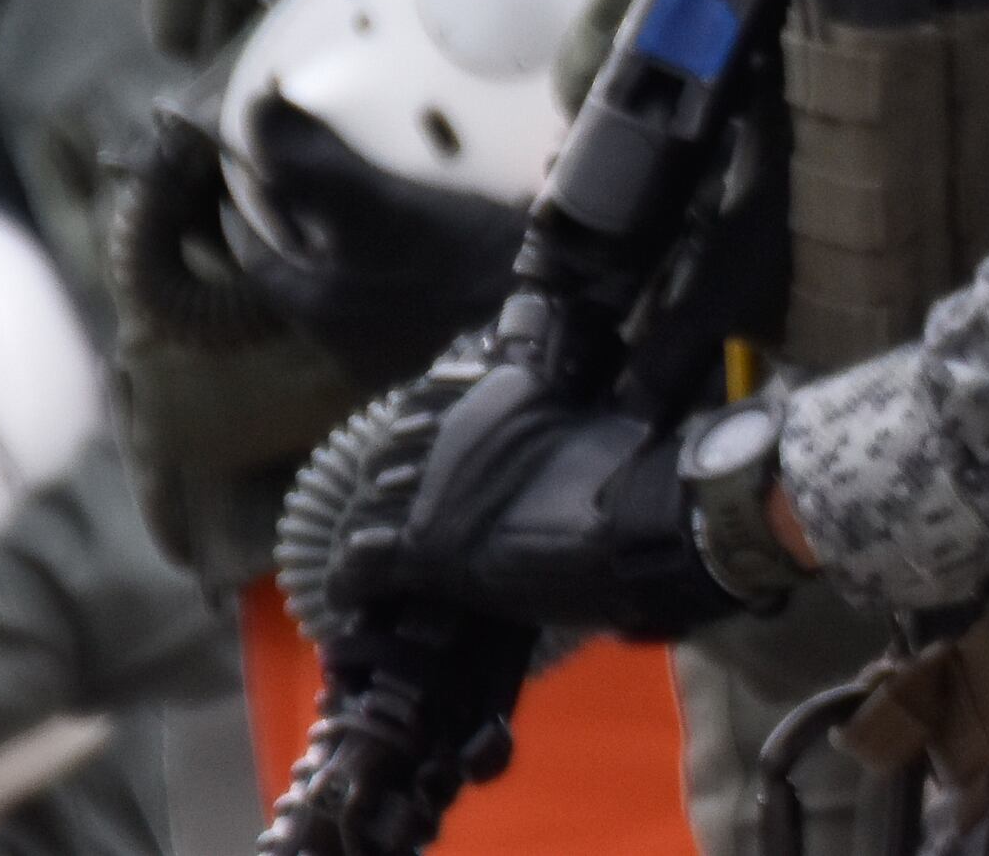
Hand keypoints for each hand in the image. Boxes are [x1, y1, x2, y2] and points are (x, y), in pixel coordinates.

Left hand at [331, 362, 740, 643]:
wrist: (640, 527)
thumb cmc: (632, 476)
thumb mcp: (587, 424)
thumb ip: (548, 425)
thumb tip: (551, 438)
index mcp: (495, 392)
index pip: (423, 401)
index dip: (411, 434)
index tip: (412, 454)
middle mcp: (453, 430)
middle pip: (386, 458)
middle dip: (382, 489)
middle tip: (388, 515)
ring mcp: (434, 487)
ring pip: (366, 511)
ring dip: (363, 536)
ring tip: (366, 560)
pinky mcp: (424, 546)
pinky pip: (361, 563)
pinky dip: (349, 582)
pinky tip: (348, 596)